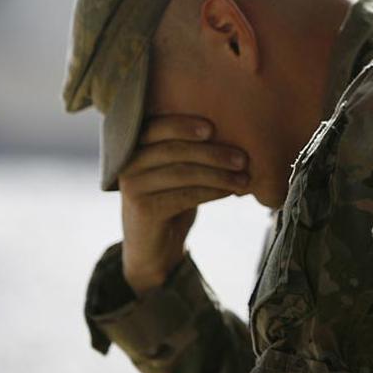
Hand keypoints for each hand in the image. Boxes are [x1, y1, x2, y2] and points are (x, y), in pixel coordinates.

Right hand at [118, 115, 249, 295]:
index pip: (157, 127)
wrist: (155, 247)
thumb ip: (191, 151)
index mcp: (134, 147)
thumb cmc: (173, 200)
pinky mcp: (143, 208)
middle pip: (174, 150)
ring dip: (218, 174)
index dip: (183, 125)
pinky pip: (184, 195)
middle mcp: (128, 163)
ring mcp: (133, 186)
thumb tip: (234, 132)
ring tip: (244, 178)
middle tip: (242, 158)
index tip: (212, 128)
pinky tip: (230, 192)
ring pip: (182, 173)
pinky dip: (212, 192)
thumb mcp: (179, 171)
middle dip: (212, 153)